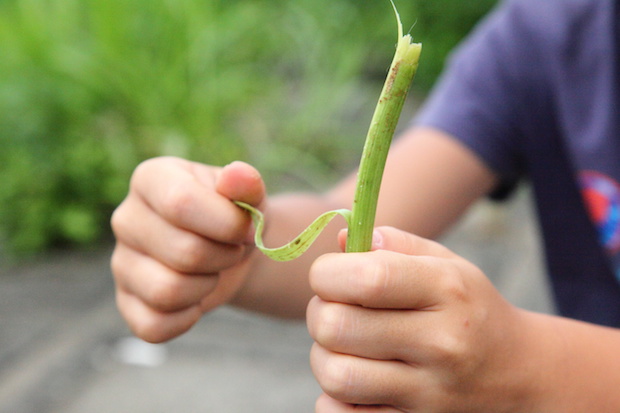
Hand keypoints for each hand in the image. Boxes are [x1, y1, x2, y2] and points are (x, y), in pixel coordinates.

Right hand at [111, 157, 264, 342]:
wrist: (232, 249)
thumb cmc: (237, 216)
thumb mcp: (250, 197)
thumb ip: (247, 185)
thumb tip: (238, 175)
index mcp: (152, 178)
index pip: (181, 204)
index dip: (227, 225)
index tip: (247, 228)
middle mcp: (126, 217)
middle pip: (183, 252)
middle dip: (225, 257)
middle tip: (232, 249)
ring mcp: (121, 261)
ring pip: (167, 292)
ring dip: (207, 286)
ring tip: (212, 270)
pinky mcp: (126, 301)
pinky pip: (153, 326)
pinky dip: (186, 319)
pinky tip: (196, 300)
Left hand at [306, 226, 528, 411]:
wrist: (517, 372)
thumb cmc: (467, 306)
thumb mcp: (445, 263)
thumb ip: (392, 243)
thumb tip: (338, 239)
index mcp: (447, 291)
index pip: (367, 278)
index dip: (327, 273)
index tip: (328, 275)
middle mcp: (441, 344)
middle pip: (337, 326)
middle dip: (319, 312)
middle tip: (333, 309)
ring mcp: (429, 394)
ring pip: (335, 375)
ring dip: (324, 356)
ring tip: (344, 346)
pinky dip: (333, 397)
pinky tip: (355, 379)